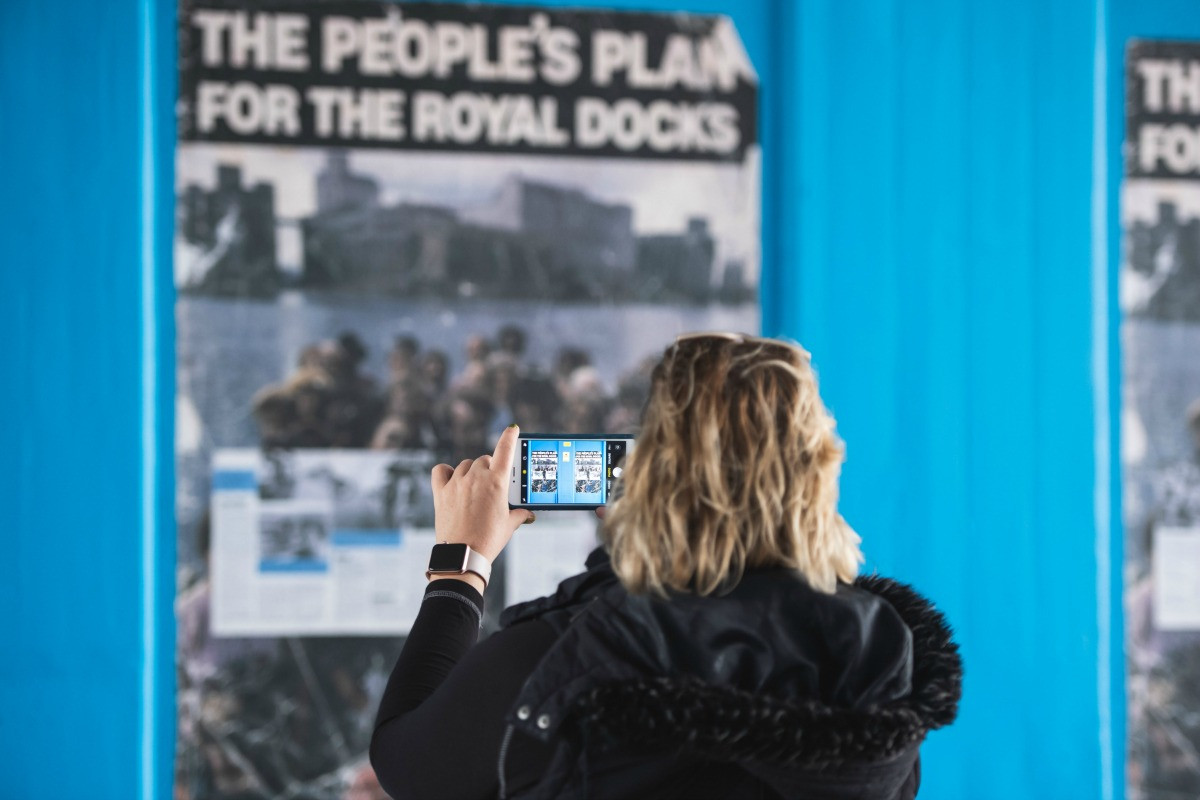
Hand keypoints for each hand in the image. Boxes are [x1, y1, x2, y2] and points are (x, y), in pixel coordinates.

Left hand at [430, 424, 532, 567]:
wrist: (464, 555)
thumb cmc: (489, 540)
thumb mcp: (509, 525)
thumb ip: (519, 514)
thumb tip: (528, 514)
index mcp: (497, 482)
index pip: (505, 450)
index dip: (509, 436)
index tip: (512, 428)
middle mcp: (476, 477)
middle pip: (484, 460)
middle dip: (490, 468)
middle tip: (492, 484)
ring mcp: (457, 483)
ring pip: (466, 465)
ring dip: (471, 471)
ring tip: (474, 488)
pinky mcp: (440, 492)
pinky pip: (440, 470)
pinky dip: (446, 471)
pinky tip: (451, 479)